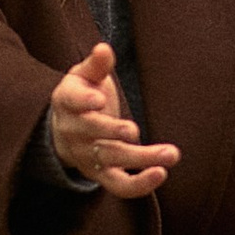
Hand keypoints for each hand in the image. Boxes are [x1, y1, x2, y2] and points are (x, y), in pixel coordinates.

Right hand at [48, 40, 181, 198]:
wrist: (65, 130)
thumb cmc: (81, 95)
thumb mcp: (83, 76)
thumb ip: (96, 64)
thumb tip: (104, 49)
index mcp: (68, 102)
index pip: (73, 101)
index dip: (85, 100)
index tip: (100, 99)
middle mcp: (74, 132)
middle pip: (93, 134)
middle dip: (113, 132)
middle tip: (135, 130)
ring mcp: (88, 156)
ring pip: (111, 161)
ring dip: (140, 159)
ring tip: (170, 154)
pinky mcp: (101, 175)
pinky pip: (119, 186)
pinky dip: (139, 185)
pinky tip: (161, 174)